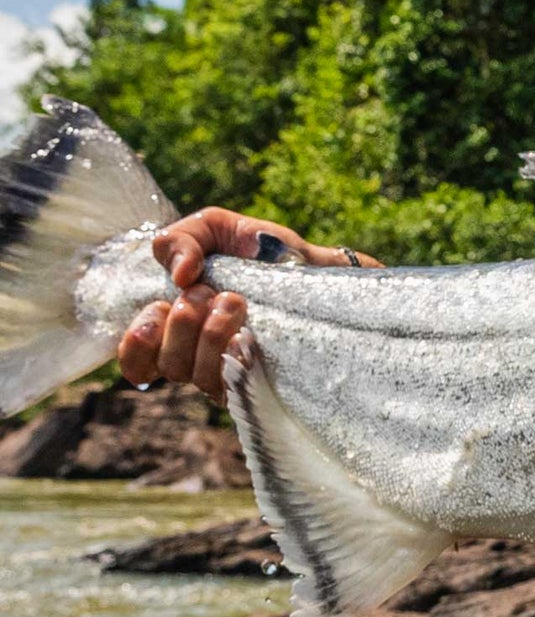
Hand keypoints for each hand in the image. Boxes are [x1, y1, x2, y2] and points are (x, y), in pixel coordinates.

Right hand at [116, 208, 380, 404]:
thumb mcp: (215, 229)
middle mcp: (199, 356)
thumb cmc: (261, 252)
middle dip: (180, 325)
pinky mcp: (260, 384)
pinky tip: (247, 336)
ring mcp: (230, 373)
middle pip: (167, 365)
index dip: (135, 347)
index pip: (137, 360)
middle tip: (208, 293)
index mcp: (177, 324)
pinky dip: (233, 357)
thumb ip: (180, 240)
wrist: (317, 268)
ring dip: (209, 335)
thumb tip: (179, 274)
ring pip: (196, 376)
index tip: (156, 311)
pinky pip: (233, 387)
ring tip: (237, 301)